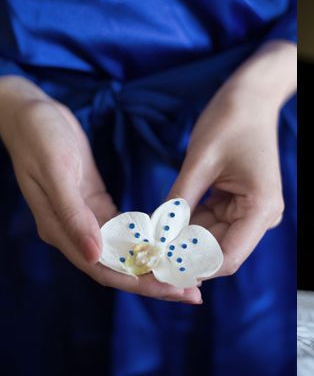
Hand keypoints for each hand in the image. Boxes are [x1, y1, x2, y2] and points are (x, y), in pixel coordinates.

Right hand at [0, 76, 200, 302]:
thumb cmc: (40, 137)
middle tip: (193, 292)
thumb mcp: (57, 171)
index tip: (174, 289)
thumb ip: (73, 214)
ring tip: (188, 274)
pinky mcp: (95, 203)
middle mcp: (73, 231)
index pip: (105, 270)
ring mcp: (84, 218)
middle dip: (155, 282)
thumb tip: (94, 254)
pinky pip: (123, 231)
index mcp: (61, 230)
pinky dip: (146, 241)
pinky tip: (170, 246)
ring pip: (124, 253)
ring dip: (154, 266)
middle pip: (119, 269)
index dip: (140, 283)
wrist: (30, 112)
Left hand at [169, 39, 295, 278]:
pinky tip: (160, 226)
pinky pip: (210, 224)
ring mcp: (252, 211)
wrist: (252, 97)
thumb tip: (152, 239)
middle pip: (218, 253)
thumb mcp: (200, 162)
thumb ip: (178, 202)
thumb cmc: (231, 121)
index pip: (226, 258)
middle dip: (181, 256)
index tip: (154, 266)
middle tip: (141, 257)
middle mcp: (262, 216)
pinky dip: (186, 226)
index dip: (190, 267)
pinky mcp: (240, 204)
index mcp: (261, 209)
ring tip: (146, 242)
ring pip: (210, 241)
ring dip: (181, 243)